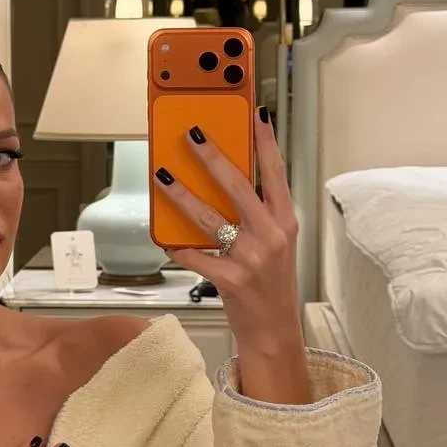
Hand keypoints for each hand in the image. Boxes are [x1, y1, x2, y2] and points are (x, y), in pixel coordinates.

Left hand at [153, 108, 305, 395]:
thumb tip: (225, 181)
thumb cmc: (272, 284)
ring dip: (180, 194)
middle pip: (237, 185)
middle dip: (211, 156)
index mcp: (284, 222)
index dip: (266, 143)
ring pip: (208, 216)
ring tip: (162, 175)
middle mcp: (270, 235)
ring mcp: (250, 257)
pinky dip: (177, 245)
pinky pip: (194, 255)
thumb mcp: (276, 244)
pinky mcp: (229, 279)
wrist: (274, 332)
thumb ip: (257, 215)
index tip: (257, 114)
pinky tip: (164, 236)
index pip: (276, 173)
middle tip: (192, 134)